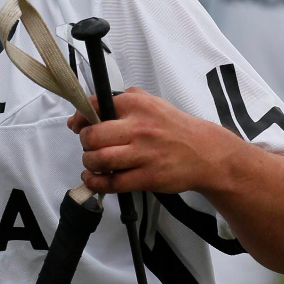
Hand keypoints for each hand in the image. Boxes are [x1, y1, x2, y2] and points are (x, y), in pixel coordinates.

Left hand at [69, 88, 232, 195]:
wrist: (206, 152)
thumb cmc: (175, 128)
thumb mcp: (153, 102)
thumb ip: (123, 100)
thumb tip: (88, 110)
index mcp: (137, 104)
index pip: (95, 106)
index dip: (80, 118)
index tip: (77, 126)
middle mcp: (139, 127)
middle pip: (93, 136)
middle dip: (85, 143)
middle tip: (90, 147)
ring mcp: (143, 153)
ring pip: (99, 160)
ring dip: (89, 164)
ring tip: (92, 164)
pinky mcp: (148, 177)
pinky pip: (112, 183)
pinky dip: (96, 183)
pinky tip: (94, 179)